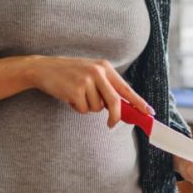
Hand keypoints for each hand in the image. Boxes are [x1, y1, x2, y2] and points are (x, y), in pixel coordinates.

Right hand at [26, 55, 150, 127]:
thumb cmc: (69, 74)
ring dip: (88, 107)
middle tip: (111, 125)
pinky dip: (77, 108)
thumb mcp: (90, 74)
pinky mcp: (75, 90)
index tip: (149, 113)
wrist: (43, 69)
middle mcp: (98, 72)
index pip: (126, 88)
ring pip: (97, 108)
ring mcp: (86, 80)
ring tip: (77, 95)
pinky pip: (84, 110)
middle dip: (115, 117)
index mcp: (104, 67)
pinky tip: (69, 97)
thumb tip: (122, 108)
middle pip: (115, 102)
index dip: (138, 102)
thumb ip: (106, 87)